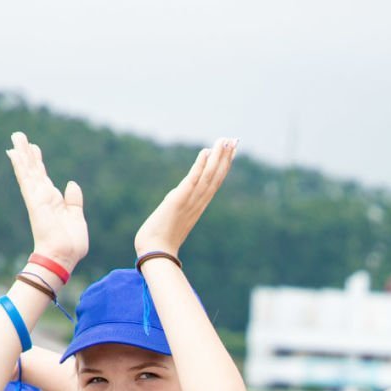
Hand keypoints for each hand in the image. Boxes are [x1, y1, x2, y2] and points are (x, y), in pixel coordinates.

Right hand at [6, 133, 87, 271]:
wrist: (63, 257)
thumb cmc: (70, 244)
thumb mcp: (77, 218)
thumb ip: (74, 201)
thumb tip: (71, 183)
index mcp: (54, 201)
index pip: (44, 178)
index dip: (38, 163)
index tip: (34, 148)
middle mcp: (43, 197)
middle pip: (34, 170)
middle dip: (27, 153)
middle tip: (19, 135)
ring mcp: (37, 198)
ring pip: (28, 170)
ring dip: (22, 153)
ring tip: (16, 136)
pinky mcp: (34, 201)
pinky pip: (26, 179)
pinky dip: (20, 165)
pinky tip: (13, 152)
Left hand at [136, 139, 237, 256]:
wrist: (156, 251)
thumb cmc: (161, 238)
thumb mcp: (173, 217)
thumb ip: (179, 206)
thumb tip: (176, 200)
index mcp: (199, 205)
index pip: (215, 181)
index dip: (224, 165)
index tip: (231, 150)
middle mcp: (199, 202)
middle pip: (216, 176)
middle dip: (226, 157)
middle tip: (234, 140)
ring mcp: (190, 201)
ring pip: (209, 175)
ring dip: (217, 157)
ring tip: (224, 140)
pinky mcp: (178, 199)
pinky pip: (192, 180)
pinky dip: (200, 166)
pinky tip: (205, 151)